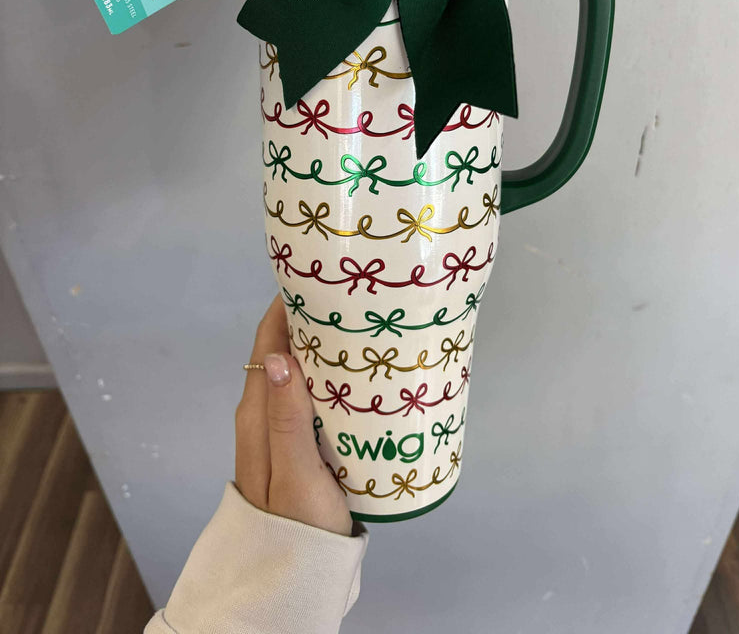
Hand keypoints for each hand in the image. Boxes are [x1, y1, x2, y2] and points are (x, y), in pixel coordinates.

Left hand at [235, 292, 352, 536]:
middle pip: (286, 350)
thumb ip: (287, 418)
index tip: (319, 276)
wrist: (295, 579)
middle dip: (313, 319)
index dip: (287, 305)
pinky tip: (360, 373)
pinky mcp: (302, 444)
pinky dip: (333, 376)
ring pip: (302, 372)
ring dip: (325, 347)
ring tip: (362, 324)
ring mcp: (283, 429)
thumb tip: (280, 355)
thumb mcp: (295, 474)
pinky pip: (313, 395)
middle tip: (353, 296)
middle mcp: (265, 413)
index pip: (267, 341)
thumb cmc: (297, 526)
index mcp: (257, 413)